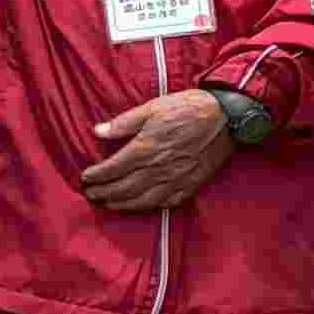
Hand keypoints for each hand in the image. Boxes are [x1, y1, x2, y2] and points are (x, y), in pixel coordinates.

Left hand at [77, 89, 237, 209]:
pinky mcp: (192, 183)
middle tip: (91, 194)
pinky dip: (151, 206)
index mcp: (145, 148)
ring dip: (122, 204)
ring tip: (110, 204)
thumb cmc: (189, 108)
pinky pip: (167, 202)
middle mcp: (158, 168)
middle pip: (123, 188)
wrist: (228, 116)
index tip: (85, 177)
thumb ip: (124, 122)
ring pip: (142, 200)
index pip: (112, 168)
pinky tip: (143, 204)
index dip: (95, 175)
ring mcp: (176, 179)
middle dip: (103, 193)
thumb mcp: (153, 107)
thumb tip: (98, 131)